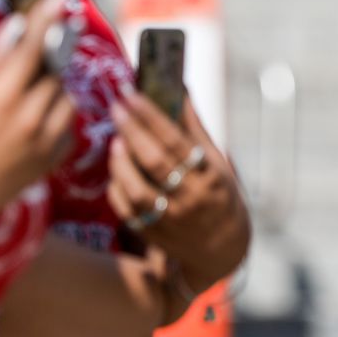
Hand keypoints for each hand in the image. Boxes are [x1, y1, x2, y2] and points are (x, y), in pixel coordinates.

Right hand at [0, 0, 75, 232]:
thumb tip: (15, 28)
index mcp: (3, 97)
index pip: (34, 48)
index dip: (48, 20)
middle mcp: (32, 117)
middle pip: (55, 72)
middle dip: (46, 61)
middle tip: (33, 60)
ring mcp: (48, 140)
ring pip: (66, 97)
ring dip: (52, 90)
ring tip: (24, 99)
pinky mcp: (56, 157)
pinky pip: (69, 124)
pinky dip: (57, 117)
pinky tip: (31, 123)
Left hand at [107, 92, 249, 287]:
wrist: (223, 248)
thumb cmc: (219, 194)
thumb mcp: (217, 162)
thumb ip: (195, 129)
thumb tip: (179, 89)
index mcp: (210, 176)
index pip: (176, 141)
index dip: (151, 116)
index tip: (131, 94)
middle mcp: (191, 198)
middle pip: (155, 161)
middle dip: (132, 131)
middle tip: (115, 107)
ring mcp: (172, 220)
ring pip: (137, 190)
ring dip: (121, 163)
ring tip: (115, 141)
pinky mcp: (155, 235)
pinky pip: (128, 211)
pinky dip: (117, 189)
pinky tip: (115, 172)